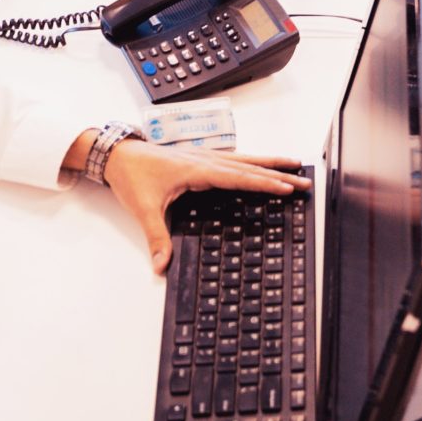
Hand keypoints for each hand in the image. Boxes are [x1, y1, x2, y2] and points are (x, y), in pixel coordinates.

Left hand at [100, 139, 309, 273]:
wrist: (117, 154)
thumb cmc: (132, 176)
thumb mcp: (144, 209)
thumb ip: (156, 238)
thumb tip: (163, 265)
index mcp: (197, 169)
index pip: (238, 178)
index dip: (264, 183)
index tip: (286, 187)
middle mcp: (205, 160)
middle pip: (250, 166)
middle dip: (278, 172)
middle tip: (304, 179)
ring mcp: (204, 157)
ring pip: (245, 159)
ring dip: (270, 162)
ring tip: (294, 164)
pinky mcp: (200, 158)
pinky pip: (235, 159)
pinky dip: (253, 161)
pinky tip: (261, 165)